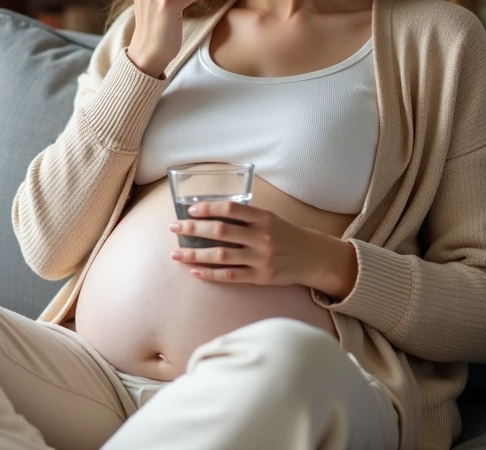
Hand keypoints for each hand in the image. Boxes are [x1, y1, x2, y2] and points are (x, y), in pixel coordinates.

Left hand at [168, 200, 322, 285]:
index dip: (209, 208)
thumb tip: (211, 215)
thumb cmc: (285, 234)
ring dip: (195, 255)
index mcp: (263, 218)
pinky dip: (211, 274)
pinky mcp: (260, 277)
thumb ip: (246, 217)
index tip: (190, 210)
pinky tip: (195, 272)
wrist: (311, 257)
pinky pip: (230, 276)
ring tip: (176, 254)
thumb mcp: (270, 218)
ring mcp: (260, 258)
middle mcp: (261, 237)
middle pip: (221, 232)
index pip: (231, 210)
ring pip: (221, 255)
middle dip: (193, 230)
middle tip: (174, 228)